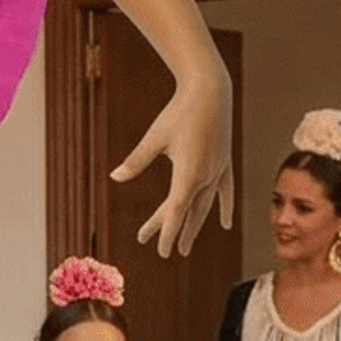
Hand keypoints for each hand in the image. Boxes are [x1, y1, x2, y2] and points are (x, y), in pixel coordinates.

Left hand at [111, 68, 234, 257]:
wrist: (210, 89)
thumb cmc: (178, 111)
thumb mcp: (154, 138)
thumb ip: (136, 161)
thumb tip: (114, 177)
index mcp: (188, 174)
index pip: (176, 212)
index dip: (167, 232)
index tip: (159, 250)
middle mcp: (206, 176)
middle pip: (188, 212)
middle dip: (174, 232)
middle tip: (160, 252)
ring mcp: (218, 170)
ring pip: (205, 206)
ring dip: (194, 226)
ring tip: (184, 246)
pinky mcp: (225, 162)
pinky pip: (225, 191)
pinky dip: (224, 207)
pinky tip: (225, 224)